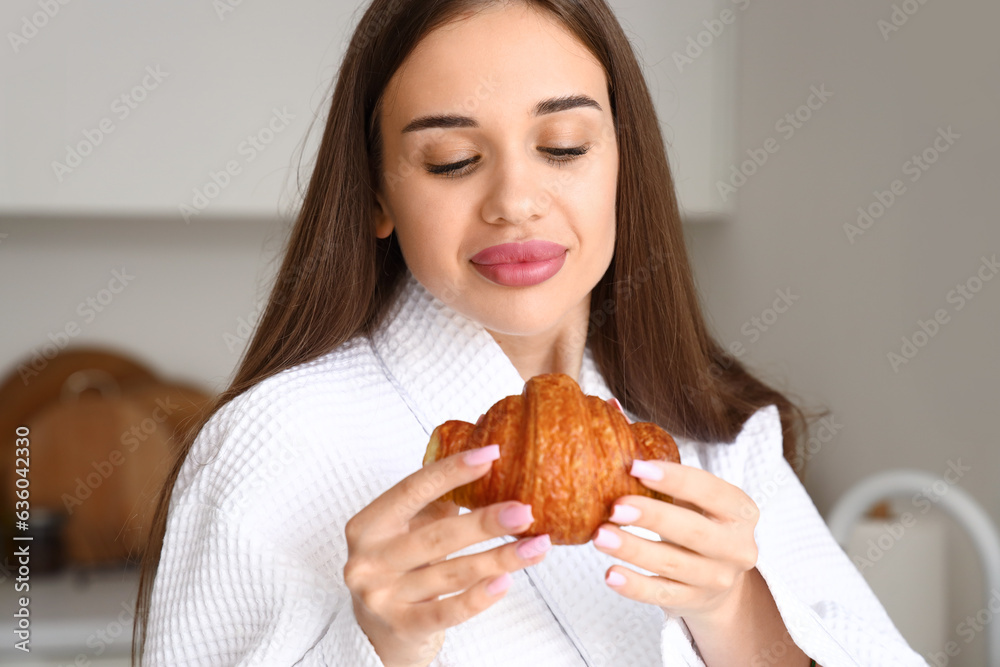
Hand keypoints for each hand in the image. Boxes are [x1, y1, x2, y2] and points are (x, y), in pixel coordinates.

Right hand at [343, 444, 551, 666]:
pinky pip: (447, 611)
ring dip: (499, 558)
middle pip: (437, 535)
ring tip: (535, 546)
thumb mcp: (410, 527)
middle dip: (486, 522)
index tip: (492, 455)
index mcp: (369, 524)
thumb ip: (440, 497)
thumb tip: (489, 455)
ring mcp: (381, 595)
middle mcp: (368, 559)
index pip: (413, 490)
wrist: (378, 627)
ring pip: (450, 573)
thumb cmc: (401, 564)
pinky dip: (479, 597)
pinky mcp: (400, 626)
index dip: (453, 471)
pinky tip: (506, 582)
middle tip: (524, 511)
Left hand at [590, 457, 759, 622]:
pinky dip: (636, 586)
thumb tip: (616, 418)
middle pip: (693, 530)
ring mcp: (717, 579)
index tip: (635, 467)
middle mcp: (737, 547)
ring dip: (634, 550)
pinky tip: (611, 574)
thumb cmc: (700, 523)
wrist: (721, 581)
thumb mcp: (697, 498)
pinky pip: (662, 595)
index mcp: (740, 510)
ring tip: (600, 536)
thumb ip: (665, 469)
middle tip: (615, 507)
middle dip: (652, 516)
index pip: (709, 490)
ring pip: (673, 565)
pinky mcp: (695, 602)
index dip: (673, 478)